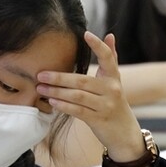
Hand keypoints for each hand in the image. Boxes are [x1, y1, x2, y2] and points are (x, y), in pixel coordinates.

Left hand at [36, 32, 145, 166]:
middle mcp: (112, 90)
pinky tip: (52, 102)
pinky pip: (78, 111)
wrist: (124, 132)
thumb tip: (109, 35)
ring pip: (78, 96)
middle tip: (40, 74)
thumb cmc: (113, 102)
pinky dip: (64, 106)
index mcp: (114, 77)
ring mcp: (106, 106)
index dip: (98, 46)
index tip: (86, 34)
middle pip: (83, 81)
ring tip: (41, 88)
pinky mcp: (99, 120)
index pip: (108, 58)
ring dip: (57, 92)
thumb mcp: (114, 81)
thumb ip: (111, 59)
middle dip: (60, 78)